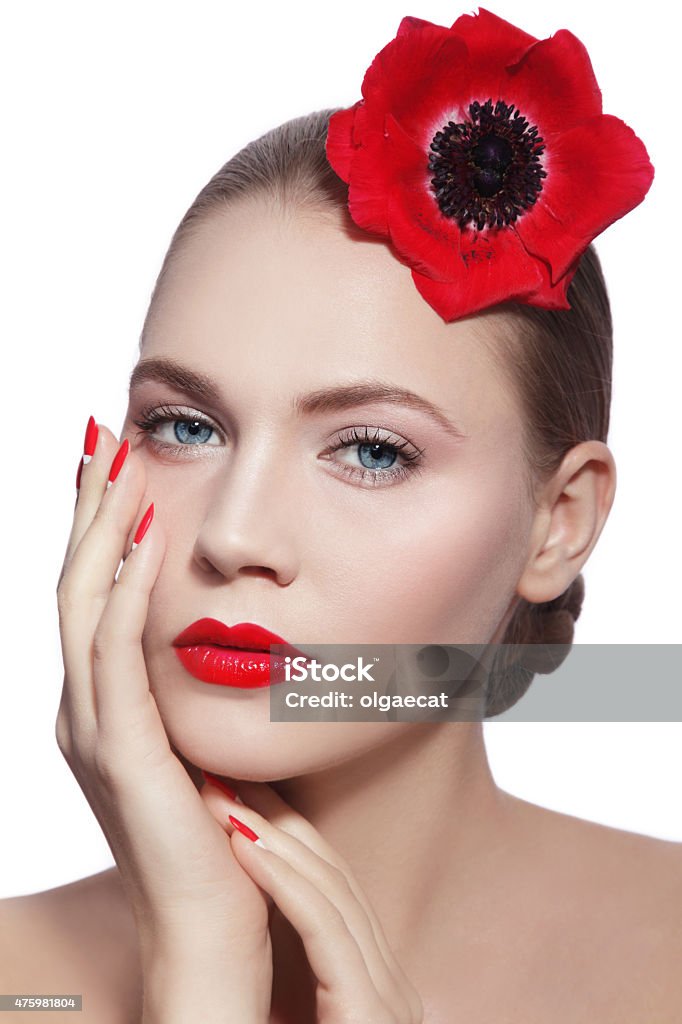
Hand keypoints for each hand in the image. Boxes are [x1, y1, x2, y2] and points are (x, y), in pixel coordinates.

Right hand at [56, 421, 270, 1021]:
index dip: (100, 526)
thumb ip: (199, 691)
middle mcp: (85, 712)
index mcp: (105, 707)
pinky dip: (125, 591)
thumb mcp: (207, 743)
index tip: (118, 461)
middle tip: (100, 434)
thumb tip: (233, 636)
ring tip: (118, 460)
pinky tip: (145, 539)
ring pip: (83, 606)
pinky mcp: (124, 755)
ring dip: (100, 529)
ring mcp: (95, 733)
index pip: (95, 595)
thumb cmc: (224, 841)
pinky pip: (115, 656)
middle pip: (77, 585)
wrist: (214, 933)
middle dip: (88, 507)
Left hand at [201, 775, 423, 1023]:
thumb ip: (288, 968)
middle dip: (278, 822)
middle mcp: (393, 984)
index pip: (334, 887)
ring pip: (330, 893)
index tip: (241, 797)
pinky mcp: (368, 1012)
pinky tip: (245, 848)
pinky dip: (283, 882)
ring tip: (226, 804)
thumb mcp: (294, 1010)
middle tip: (229, 778)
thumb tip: (249, 914)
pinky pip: (324, 927)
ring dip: (273, 841)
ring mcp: (390, 997)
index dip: (288, 833)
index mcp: (379, 982)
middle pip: (334, 877)